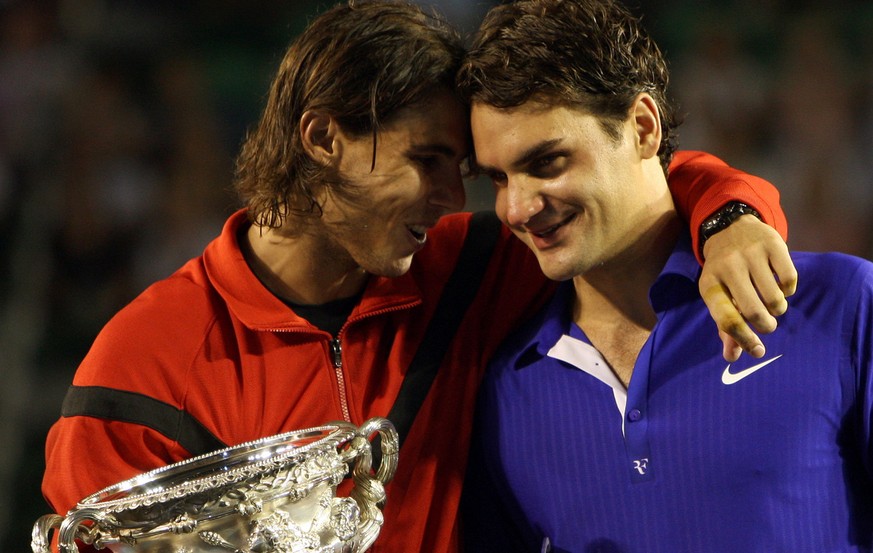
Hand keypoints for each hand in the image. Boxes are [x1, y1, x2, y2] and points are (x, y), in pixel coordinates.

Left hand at [699, 215, 797, 361]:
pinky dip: (789, 291)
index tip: (758, 351)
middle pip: (753, 311)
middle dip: (766, 325)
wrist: (729, 228)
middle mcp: (728, 267)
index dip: (744, 340)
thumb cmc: (724, 272)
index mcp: (710, 285)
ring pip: (775, 298)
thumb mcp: (718, 295)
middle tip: (768, 325)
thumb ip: (726, 326)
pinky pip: (790, 280)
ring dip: (778, 308)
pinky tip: (781, 287)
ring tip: (772, 303)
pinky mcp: (772, 244)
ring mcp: (750, 253)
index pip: (727, 320)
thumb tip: (733, 357)